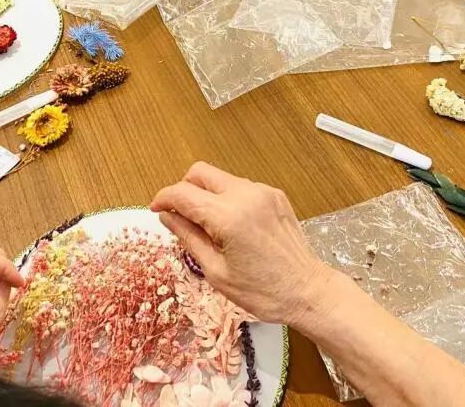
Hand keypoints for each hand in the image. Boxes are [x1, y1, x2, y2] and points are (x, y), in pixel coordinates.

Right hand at [150, 162, 335, 324]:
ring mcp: (262, 192)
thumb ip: (188, 237)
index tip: (156, 210)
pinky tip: (231, 225)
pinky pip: (240, 187)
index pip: (182, 193)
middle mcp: (245, 196)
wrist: (308, 291)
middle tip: (180, 214)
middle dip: (184, 189)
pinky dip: (227, 198)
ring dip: (206, 194)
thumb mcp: (216, 271)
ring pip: (220, 178)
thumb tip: (167, 217)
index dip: (163, 199)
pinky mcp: (274, 195)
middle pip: (200, 172)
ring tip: (208, 226)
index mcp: (228, 217)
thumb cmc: (263, 291)